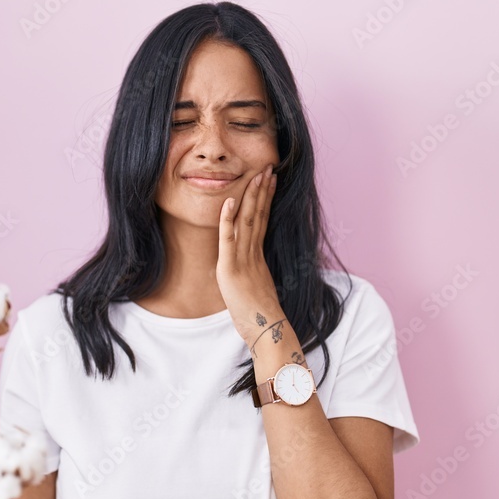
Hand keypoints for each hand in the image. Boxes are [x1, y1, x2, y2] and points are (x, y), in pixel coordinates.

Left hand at [217, 163, 283, 345]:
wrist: (266, 331)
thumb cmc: (260, 316)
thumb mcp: (254, 289)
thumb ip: (250, 275)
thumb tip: (247, 271)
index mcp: (258, 257)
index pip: (263, 221)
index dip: (266, 199)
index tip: (270, 180)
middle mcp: (253, 254)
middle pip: (259, 215)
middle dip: (263, 190)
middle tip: (268, 167)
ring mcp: (243, 260)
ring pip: (248, 221)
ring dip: (251, 196)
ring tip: (257, 174)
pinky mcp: (232, 269)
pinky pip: (229, 240)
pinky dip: (228, 219)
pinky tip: (229, 201)